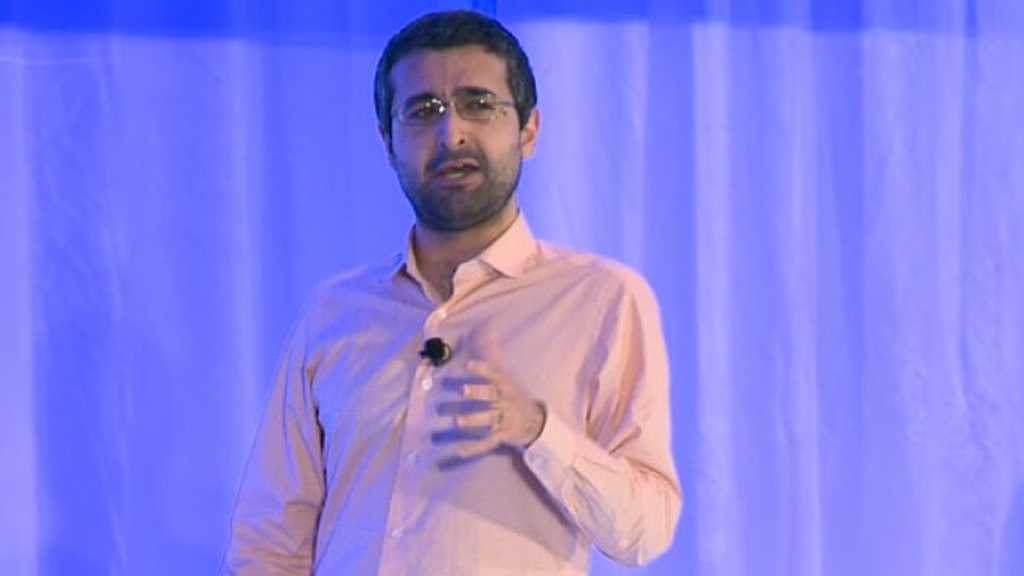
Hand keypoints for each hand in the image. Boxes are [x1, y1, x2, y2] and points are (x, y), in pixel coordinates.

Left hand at [431, 329, 545, 464]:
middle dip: (477, 393)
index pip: (494, 374)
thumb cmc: (514, 393)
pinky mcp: (501, 435)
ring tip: (457, 421)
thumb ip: (493, 349)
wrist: (536, 422)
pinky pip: (486, 442)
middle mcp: (504, 400)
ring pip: (487, 419)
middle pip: (490, 396)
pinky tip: (459, 451)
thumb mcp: (506, 372)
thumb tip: (486, 323)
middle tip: (462, 392)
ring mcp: (503, 419)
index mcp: (505, 384)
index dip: (482, 370)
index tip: (469, 365)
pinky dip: (473, 448)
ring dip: (472, 420)